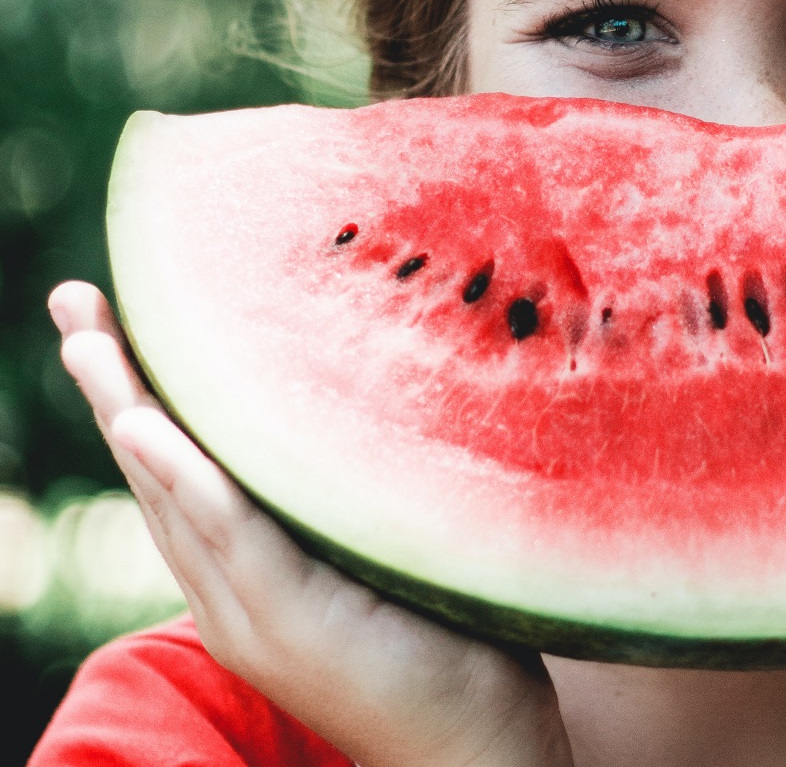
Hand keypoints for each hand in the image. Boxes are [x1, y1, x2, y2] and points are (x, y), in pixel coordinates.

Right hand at [49, 281, 573, 766]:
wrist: (474, 747)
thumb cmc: (448, 645)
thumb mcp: (385, 554)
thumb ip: (350, 499)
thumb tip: (365, 404)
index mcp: (249, 576)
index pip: (181, 473)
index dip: (141, 396)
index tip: (114, 318)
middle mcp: (232, 594)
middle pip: (158, 474)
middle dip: (112, 385)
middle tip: (75, 300)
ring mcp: (253, 614)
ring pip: (175, 498)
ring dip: (128, 412)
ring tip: (88, 339)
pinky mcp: (293, 623)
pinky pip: (230, 537)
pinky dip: (186, 479)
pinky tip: (148, 426)